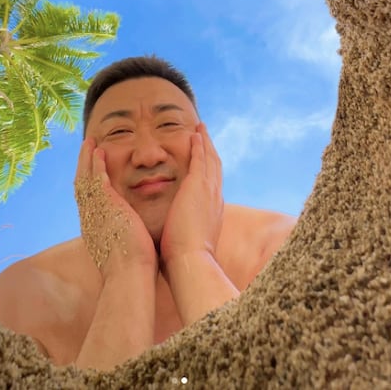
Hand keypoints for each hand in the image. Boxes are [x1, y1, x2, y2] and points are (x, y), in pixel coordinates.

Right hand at [74, 138, 156, 280]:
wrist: (129, 276)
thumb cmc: (132, 272)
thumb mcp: (123, 253)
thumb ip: (124, 242)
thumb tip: (133, 243)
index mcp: (94, 230)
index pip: (87, 203)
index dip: (88, 187)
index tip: (89, 175)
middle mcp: (89, 219)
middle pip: (80, 187)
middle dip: (82, 167)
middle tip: (85, 151)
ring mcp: (94, 210)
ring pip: (85, 178)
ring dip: (86, 159)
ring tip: (89, 143)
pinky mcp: (104, 203)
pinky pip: (95, 177)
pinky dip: (95, 163)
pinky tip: (99, 150)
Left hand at [159, 122, 223, 269]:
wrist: (191, 261)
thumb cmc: (185, 261)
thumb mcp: (188, 244)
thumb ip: (184, 236)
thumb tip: (174, 240)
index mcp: (212, 213)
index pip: (212, 187)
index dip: (208, 173)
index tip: (204, 163)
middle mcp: (215, 199)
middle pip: (215, 169)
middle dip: (210, 152)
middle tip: (205, 138)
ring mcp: (209, 191)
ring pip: (210, 160)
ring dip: (206, 143)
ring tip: (201, 130)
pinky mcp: (199, 185)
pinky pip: (200, 158)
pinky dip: (199, 145)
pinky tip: (195, 134)